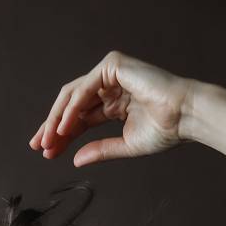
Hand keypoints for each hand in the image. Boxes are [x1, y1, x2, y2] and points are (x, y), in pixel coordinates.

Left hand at [28, 50, 197, 166]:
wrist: (186, 116)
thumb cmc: (166, 129)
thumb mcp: (126, 145)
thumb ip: (100, 150)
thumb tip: (76, 159)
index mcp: (114, 104)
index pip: (80, 119)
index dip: (62, 135)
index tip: (46, 152)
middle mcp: (110, 87)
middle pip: (71, 105)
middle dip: (53, 126)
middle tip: (39, 146)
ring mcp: (110, 74)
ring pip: (73, 95)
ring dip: (57, 118)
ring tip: (48, 140)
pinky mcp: (113, 65)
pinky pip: (84, 88)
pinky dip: (72, 108)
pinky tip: (64, 127)